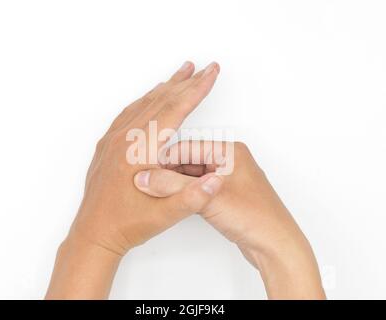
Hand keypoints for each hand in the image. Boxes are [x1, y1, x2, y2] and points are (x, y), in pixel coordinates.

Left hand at [46, 61, 224, 298]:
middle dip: (186, 82)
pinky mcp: (108, 146)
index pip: (174, 110)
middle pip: (160, 101)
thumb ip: (192, 198)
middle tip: (204, 67)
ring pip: (144, 103)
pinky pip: (129, 113)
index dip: (197, 90)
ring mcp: (113, 140)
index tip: (212, 73)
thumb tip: (217, 179)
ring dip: (166, 87)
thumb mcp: (164, 216)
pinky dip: (146, 100)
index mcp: (138, 150)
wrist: (93, 234)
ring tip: (182, 74)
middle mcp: (123, 139)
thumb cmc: (125, 225)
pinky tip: (151, 97)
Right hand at [133, 141, 325, 298]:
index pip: (187, 147)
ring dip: (177, 185)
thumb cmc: (254, 217)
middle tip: (147, 183)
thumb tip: (145, 178)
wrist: (276, 246)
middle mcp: (230, 161)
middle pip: (190, 161)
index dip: (164, 158)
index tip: (144, 169)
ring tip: (156, 193)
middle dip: (169, 173)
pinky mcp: (227, 196)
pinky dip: (187, 195)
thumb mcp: (207, 198)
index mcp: (229, 151)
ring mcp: (229, 180)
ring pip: (194, 177)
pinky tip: (174, 202)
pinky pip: (201, 190)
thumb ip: (172, 186)